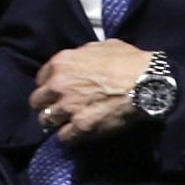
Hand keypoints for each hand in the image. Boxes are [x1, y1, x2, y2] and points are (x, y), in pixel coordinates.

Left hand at [29, 40, 151, 143]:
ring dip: (55, 122)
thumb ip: (83, 54)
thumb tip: (80, 59)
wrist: (148, 81)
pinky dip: (69, 137)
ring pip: (46, 120)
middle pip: (37, 101)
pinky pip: (63, 137)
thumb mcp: (102, 46)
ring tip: (65, 124)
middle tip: (58, 109)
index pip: (41, 79)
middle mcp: (59, 85)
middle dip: (47, 105)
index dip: (49, 86)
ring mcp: (68, 106)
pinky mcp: (81, 125)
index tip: (56, 92)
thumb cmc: (129, 61)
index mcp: (61, 63)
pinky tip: (77, 134)